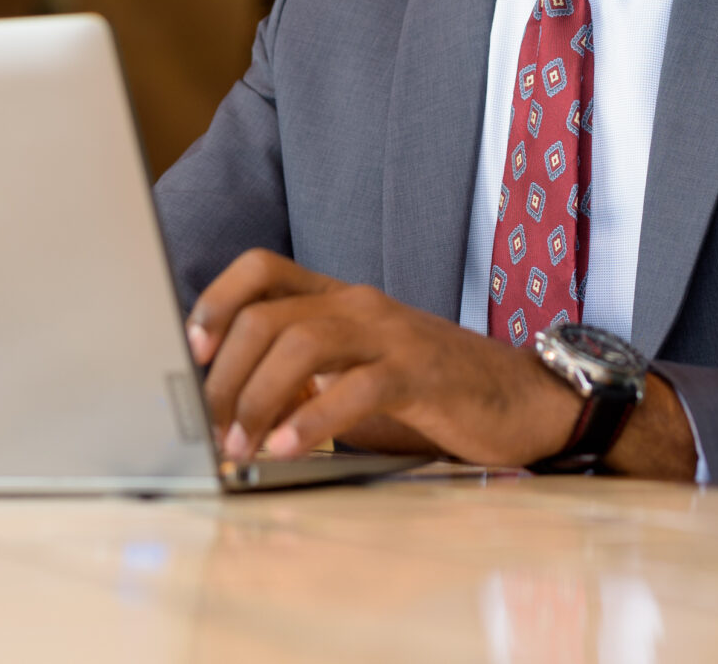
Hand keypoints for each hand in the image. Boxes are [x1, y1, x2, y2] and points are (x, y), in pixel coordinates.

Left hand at [184, 249, 694, 477]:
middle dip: (225, 374)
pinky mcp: (422, 372)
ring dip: (257, 399)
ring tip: (240, 447)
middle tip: (209, 427)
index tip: (190, 348)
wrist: (527, 400)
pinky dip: (312, 419)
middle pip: (268, 315)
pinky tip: (287, 449)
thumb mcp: (361, 374)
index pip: (261, 268)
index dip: (217, 300)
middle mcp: (360, 305)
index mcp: (341, 299)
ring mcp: (392, 334)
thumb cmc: (436, 392)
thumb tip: (233, 407)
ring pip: (302, 344)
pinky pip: (356, 387)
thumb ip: (306, 378)